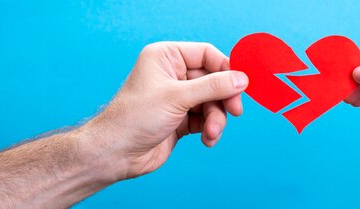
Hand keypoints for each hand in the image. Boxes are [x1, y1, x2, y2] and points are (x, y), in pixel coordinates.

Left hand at [78, 42, 248, 179]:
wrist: (116, 154)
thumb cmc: (135, 118)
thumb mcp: (178, 97)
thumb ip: (213, 87)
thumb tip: (242, 79)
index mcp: (166, 57)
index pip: (206, 54)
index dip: (225, 69)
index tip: (241, 85)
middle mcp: (173, 74)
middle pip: (214, 80)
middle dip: (222, 99)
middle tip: (234, 112)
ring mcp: (178, 97)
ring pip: (213, 102)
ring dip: (216, 119)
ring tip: (212, 133)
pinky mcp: (182, 118)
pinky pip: (207, 118)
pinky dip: (211, 129)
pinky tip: (208, 139)